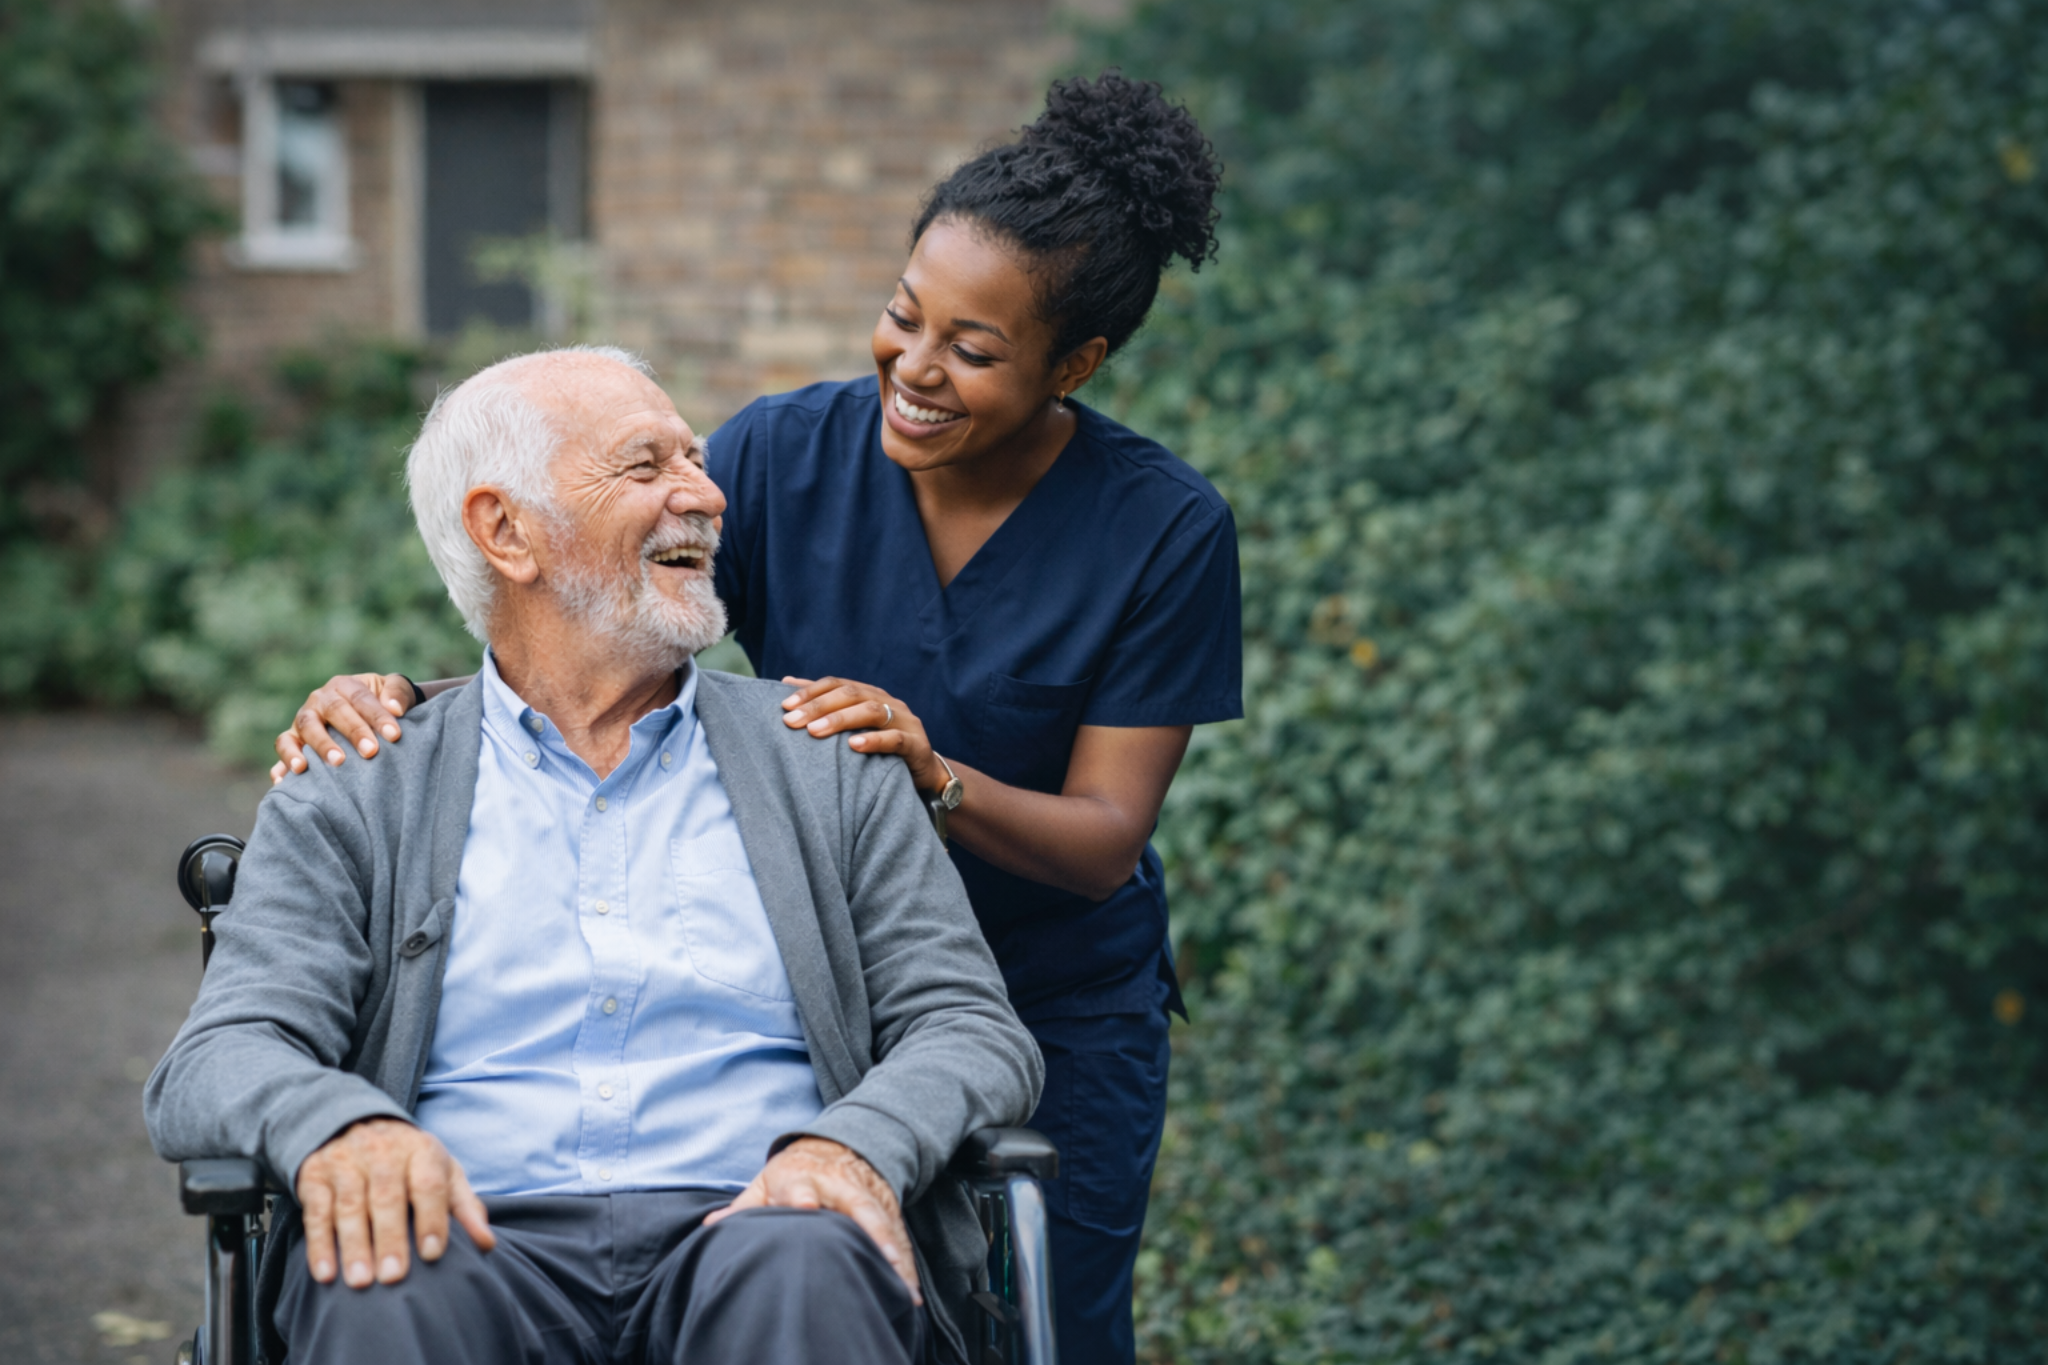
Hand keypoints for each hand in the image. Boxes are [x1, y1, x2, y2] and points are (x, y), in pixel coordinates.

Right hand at [271, 673, 415, 784]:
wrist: (365, 714)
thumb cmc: (382, 703)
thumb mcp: (392, 690)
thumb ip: (398, 693)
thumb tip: (395, 708)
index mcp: (345, 685)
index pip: (361, 698)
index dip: (378, 716)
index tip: (395, 735)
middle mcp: (320, 700)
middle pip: (335, 712)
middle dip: (354, 732)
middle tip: (371, 751)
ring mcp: (304, 719)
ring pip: (307, 727)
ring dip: (321, 745)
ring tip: (336, 762)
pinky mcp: (292, 738)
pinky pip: (284, 747)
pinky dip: (284, 761)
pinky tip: (287, 779)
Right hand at [295, 1118, 494, 1287]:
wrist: (356, 1122)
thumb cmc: (409, 1160)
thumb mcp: (442, 1171)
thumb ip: (464, 1207)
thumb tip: (486, 1244)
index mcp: (420, 1150)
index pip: (428, 1184)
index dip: (431, 1219)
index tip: (432, 1254)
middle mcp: (382, 1152)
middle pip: (386, 1197)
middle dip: (391, 1238)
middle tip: (394, 1276)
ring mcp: (345, 1162)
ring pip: (350, 1206)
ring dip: (354, 1246)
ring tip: (361, 1281)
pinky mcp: (315, 1176)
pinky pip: (316, 1211)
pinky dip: (320, 1244)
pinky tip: (326, 1272)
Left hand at [702, 1137, 920, 1303]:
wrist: (837, 1146)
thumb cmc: (793, 1173)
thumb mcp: (765, 1183)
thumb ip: (744, 1207)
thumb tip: (711, 1226)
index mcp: (801, 1176)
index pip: (800, 1185)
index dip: (801, 1196)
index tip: (804, 1206)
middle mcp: (839, 1185)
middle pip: (856, 1205)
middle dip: (869, 1229)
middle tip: (880, 1257)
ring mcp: (866, 1195)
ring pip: (883, 1223)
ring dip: (894, 1253)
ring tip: (902, 1286)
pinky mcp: (886, 1208)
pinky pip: (898, 1237)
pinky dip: (905, 1265)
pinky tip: (909, 1292)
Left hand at [780, 676, 947, 792]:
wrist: (923, 773)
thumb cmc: (880, 749)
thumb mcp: (853, 727)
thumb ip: (825, 706)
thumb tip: (786, 681)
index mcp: (870, 694)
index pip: (837, 684)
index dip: (810, 691)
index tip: (784, 705)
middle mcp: (887, 702)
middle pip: (850, 695)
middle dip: (818, 706)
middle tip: (791, 721)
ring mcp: (904, 721)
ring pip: (871, 711)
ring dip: (840, 720)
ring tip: (814, 732)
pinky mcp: (917, 744)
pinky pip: (895, 739)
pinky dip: (874, 740)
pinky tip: (853, 746)